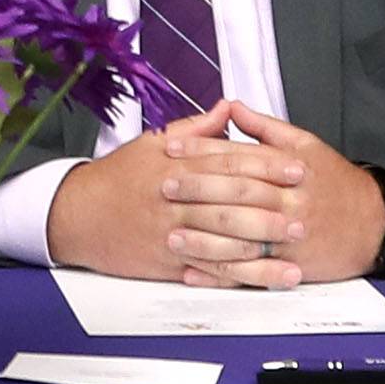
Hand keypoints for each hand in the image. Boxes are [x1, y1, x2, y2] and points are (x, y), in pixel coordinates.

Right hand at [42, 103, 384, 286]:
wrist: (78, 215)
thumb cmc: (118, 178)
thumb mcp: (152, 143)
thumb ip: (196, 128)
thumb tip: (229, 107)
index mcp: (176, 164)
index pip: (229, 161)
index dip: (267, 164)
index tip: (299, 166)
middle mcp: (176, 198)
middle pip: (231, 201)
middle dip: (272, 206)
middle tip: (306, 208)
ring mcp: (172, 233)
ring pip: (224, 240)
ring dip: (263, 244)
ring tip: (296, 245)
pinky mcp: (168, 262)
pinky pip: (210, 270)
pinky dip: (242, 275)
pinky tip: (267, 276)